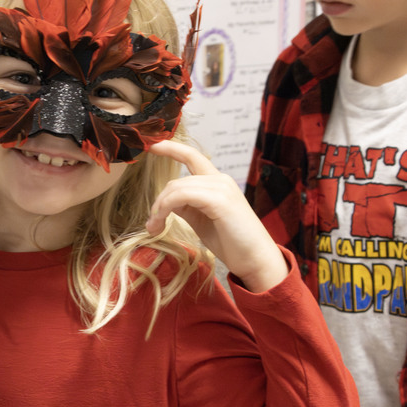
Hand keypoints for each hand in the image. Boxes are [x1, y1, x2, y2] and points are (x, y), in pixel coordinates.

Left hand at [145, 140, 288, 292]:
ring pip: (176, 188)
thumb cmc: (232, 243)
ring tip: (154, 227)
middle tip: (151, 224)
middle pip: (176, 181)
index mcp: (217, 182)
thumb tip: (167, 202)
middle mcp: (220, 180)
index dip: (172, 148)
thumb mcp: (202, 220)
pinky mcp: (219, 200)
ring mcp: (221, 188)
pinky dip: (166, 207)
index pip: (192, 157)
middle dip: (158, 201)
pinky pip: (182, 195)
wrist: (256, 260)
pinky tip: (161, 222)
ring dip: (159, 207)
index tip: (153, 146)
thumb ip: (187, 206)